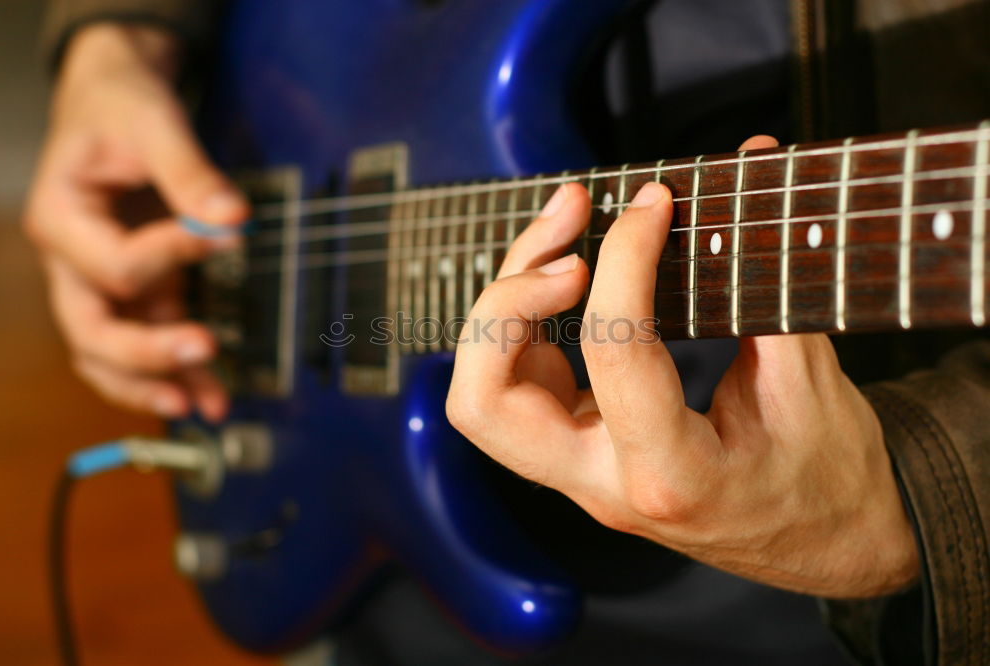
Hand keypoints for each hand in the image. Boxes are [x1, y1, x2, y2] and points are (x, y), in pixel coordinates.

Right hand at [24, 24, 248, 420]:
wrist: (112, 102)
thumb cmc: (121, 107)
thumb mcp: (155, 122)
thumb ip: (190, 172)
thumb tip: (233, 218)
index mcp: (61, 218)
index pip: (116, 264)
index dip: (173, 256)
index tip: (227, 232)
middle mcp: (72, 261)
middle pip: (93, 330)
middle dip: (146, 352)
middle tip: (203, 349)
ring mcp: (101, 281)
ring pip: (110, 353)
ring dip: (155, 382)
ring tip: (205, 407)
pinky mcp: (136, 288)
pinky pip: (147, 338)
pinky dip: (176, 369)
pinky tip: (210, 394)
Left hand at [447, 137, 919, 597]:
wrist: (831, 547)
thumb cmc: (829, 479)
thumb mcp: (815, 389)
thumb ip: (768, 284)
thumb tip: (748, 174)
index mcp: (672, 474)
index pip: (613, 351)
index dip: (625, 260)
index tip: (655, 204)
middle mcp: (603, 483)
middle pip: (483, 402)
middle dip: (506, 299)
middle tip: (571, 230)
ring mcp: (580, 474)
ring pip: (482, 393)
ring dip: (504, 304)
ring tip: (566, 234)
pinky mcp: (577, 454)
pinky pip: (514, 386)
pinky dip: (525, 322)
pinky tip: (572, 278)